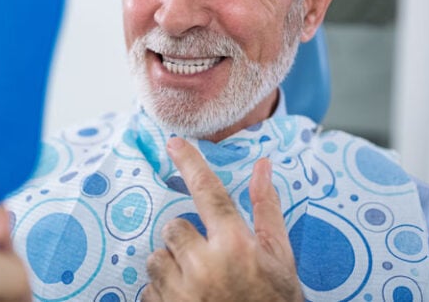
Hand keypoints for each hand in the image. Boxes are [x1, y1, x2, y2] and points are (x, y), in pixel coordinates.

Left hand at [143, 137, 302, 301]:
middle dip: (185, 240)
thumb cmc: (275, 301)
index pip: (209, 192)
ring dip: (172, 267)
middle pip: (173, 228)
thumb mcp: (279, 258)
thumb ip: (266, 209)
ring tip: (198, 285)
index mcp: (236, 246)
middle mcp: (206, 265)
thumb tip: (262, 165)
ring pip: (156, 258)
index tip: (174, 143)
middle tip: (206, 259)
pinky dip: (163, 294)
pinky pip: (149, 289)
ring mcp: (182, 291)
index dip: (191, 163)